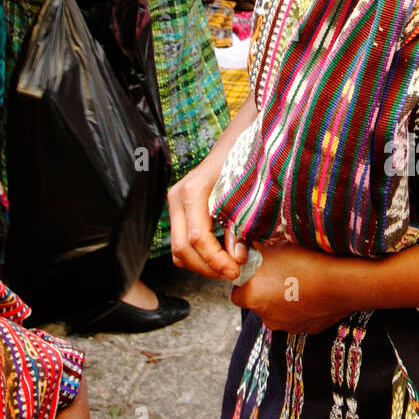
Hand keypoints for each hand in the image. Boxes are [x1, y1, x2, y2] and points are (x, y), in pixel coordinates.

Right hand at [169, 160, 245, 279]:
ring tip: (227, 268)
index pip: (197, 238)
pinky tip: (219, 257)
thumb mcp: (244, 195)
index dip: (216, 260)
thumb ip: (239, 227)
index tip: (236, 271)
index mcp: (192, 191)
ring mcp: (175, 204)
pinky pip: (181, 242)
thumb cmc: (241, 163)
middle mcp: (177, 198)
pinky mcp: (179, 210)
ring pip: (178, 249)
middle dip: (208, 268)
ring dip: (201, 266)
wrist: (235, 144)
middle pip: (182, 248)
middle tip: (233, 274)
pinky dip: (198, 256)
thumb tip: (238, 258)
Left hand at [231, 243, 361, 334]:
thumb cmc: (305, 262)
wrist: (340, 282)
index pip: (236, 295)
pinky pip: (297, 317)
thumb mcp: (274, 247)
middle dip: (264, 290)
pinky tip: (310, 291)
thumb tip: (247, 243)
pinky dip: (300, 306)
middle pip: (258, 303)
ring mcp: (287, 326)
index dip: (244, 282)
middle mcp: (267, 317)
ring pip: (278, 311)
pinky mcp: (306, 329)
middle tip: (278, 272)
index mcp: (253, 298)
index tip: (254, 272)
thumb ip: (255, 249)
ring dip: (283, 299)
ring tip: (297, 280)